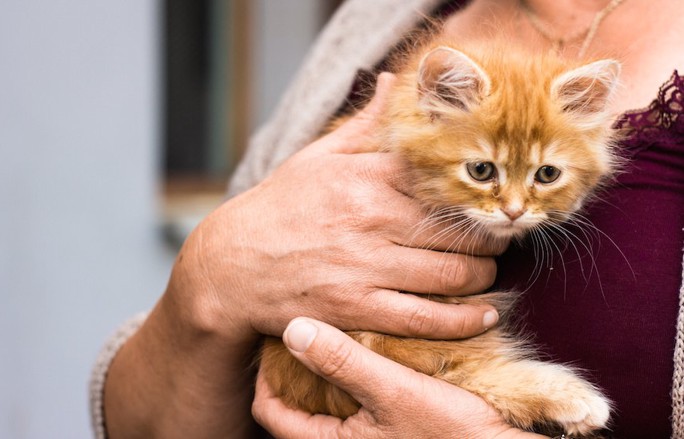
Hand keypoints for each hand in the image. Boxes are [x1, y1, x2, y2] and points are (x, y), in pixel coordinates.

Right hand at [169, 72, 502, 345]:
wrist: (231, 265)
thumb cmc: (279, 208)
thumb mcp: (317, 156)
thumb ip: (365, 123)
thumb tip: (394, 81)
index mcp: (366, 176)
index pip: (446, 180)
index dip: (479, 192)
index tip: (490, 199)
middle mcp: (372, 219)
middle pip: (459, 230)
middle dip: (489, 238)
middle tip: (498, 239)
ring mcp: (365, 267)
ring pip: (453, 275)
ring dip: (483, 275)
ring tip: (486, 271)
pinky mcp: (356, 310)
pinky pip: (425, 318)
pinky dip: (464, 319)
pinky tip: (485, 313)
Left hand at [253, 317, 545, 438]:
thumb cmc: (454, 433)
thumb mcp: (395, 391)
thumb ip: (344, 362)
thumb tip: (294, 328)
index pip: (269, 409)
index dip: (266, 372)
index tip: (278, 337)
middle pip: (296, 403)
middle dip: (299, 365)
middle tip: (306, 326)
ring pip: (327, 402)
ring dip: (329, 369)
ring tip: (338, 331)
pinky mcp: (390, 431)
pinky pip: (357, 403)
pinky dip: (357, 377)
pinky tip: (374, 348)